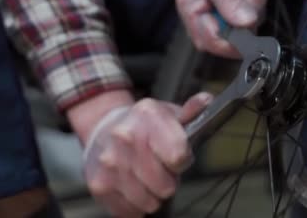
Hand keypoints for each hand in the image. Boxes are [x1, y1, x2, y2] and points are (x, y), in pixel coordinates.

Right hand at [68, 91, 211, 216]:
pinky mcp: (99, 185)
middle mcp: (125, 137)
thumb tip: (207, 100)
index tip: (177, 156)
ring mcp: (110, 163)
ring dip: (152, 195)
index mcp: (147, 115)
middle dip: (168, 181)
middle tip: (161, 169)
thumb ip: (191, 111)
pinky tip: (133, 186)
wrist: (101, 129)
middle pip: (166, 186)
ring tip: (147, 177)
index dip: (182, 160)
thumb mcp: (167, 113)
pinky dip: (135, 204)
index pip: (178, 155)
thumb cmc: (142, 125)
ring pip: (150, 202)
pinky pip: (131, 211)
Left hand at [177, 0, 265, 57]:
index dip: (212, 32)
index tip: (206, 6)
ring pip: (204, 37)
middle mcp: (248, 19)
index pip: (234, 47)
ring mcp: (236, 20)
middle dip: (197, 21)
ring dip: (192, 14)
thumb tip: (247, 23)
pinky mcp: (224, 19)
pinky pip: (199, 28)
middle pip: (215, 45)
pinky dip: (191, 10)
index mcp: (252, 9)